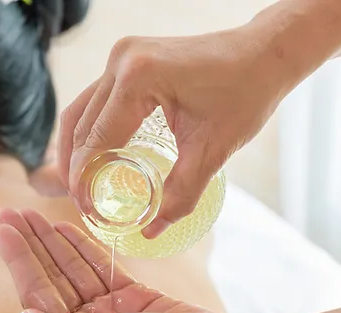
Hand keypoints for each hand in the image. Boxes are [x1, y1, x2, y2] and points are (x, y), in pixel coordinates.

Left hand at [0, 208, 248, 312]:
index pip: (34, 297)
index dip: (17, 261)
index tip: (2, 229)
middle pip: (50, 280)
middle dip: (29, 246)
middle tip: (9, 212)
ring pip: (72, 270)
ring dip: (51, 242)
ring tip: (31, 214)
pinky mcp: (130, 297)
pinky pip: (99, 268)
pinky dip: (83, 248)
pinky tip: (63, 229)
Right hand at [58, 27, 290, 237]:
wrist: (265, 54)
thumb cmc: (245, 94)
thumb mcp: (212, 151)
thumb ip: (181, 195)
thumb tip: (151, 231)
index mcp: (138, 78)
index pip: (97, 139)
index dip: (86, 179)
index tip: (88, 209)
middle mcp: (121, 60)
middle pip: (79, 123)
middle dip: (75, 167)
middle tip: (83, 202)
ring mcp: (122, 55)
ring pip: (81, 109)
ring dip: (76, 148)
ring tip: (81, 183)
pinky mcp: (129, 58)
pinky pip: (97, 99)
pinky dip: (91, 129)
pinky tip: (97, 155)